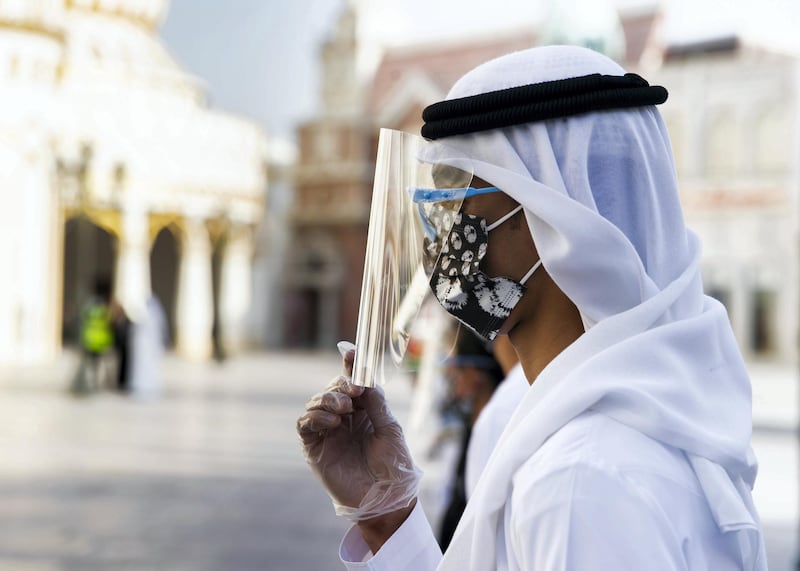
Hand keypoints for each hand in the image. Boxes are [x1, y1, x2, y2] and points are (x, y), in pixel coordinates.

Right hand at [297, 343, 420, 521]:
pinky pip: (305, 424)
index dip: (350, 365)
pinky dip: (315, 417)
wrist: (386, 498)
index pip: (352, 382)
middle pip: (332, 388)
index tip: (350, 351)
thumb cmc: (393, 465)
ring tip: (344, 410)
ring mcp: (328, 432)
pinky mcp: (314, 448)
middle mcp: (344, 418)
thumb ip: (375, 401)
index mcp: (363, 410)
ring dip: (328, 399)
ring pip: (316, 402)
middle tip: (354, 392)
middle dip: (341, 384)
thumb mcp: (390, 427)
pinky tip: (332, 422)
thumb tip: (363, 374)